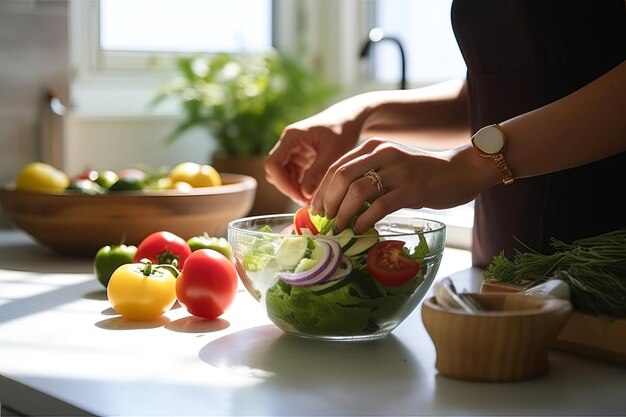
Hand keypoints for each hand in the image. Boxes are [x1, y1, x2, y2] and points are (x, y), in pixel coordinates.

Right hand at [265, 115, 356, 205]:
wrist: (350, 120)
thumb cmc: (343, 129)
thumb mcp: (333, 151)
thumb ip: (318, 172)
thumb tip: (305, 195)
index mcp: (291, 137)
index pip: (273, 164)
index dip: (282, 183)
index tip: (299, 196)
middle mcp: (287, 145)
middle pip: (275, 173)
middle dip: (289, 188)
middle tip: (307, 201)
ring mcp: (293, 153)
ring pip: (284, 177)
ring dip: (295, 189)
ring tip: (313, 199)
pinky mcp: (300, 160)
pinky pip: (294, 178)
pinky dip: (302, 187)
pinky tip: (315, 193)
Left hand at [310, 138, 479, 232]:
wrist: (460, 172)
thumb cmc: (422, 174)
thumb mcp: (391, 166)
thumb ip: (369, 175)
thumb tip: (339, 203)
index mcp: (374, 147)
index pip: (337, 167)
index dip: (322, 190)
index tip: (315, 210)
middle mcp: (383, 154)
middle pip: (342, 176)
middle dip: (328, 202)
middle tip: (325, 221)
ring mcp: (398, 170)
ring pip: (358, 191)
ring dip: (344, 213)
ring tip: (340, 227)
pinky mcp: (412, 189)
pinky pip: (380, 205)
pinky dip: (365, 219)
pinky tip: (360, 229)